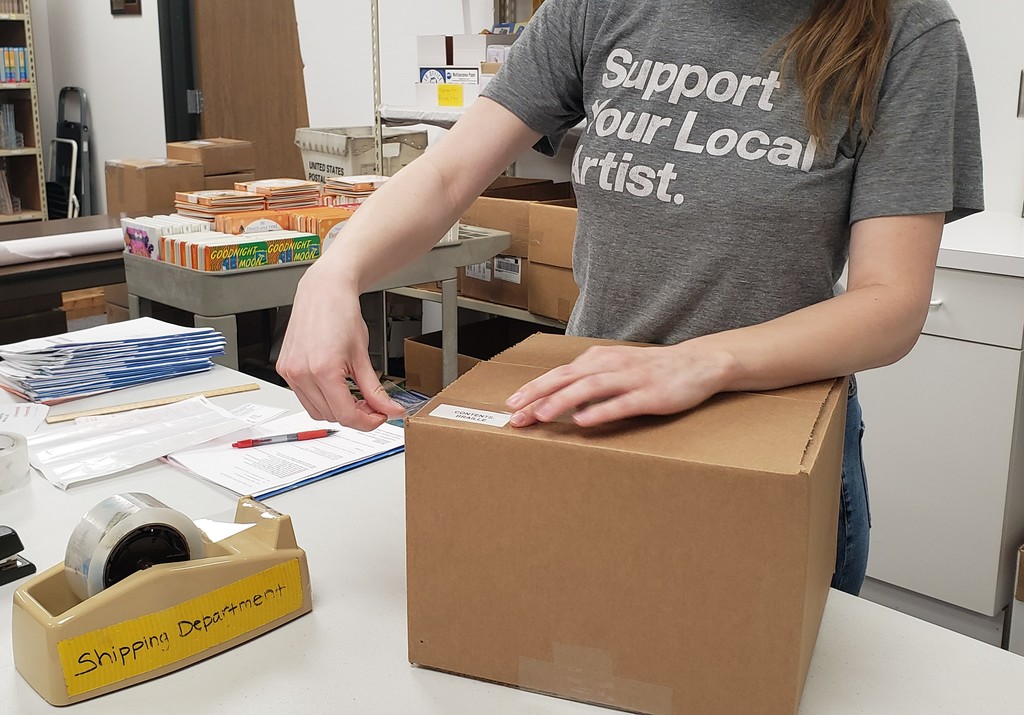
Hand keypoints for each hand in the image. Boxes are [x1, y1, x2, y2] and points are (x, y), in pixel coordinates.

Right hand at [276, 262, 404, 429]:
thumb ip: (376, 390)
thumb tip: (391, 410)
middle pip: (332, 416)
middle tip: (372, 404)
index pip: (345, 415)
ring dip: (337, 410)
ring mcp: (290, 372)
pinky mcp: (285, 369)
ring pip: (317, 411)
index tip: (380, 416)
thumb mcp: (363, 356)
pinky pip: (304, 398)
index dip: (367, 422)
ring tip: (354, 395)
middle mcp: (301, 373)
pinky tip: (336, 387)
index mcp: (322, 370)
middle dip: (355, 415)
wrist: (323, 292)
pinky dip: (322, 399)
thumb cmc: (341, 314)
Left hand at [504, 342, 735, 427]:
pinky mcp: (650, 394)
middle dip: (538, 394)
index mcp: (600, 359)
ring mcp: (631, 378)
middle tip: (515, 413)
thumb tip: (561, 398)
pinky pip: (621, 403)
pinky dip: (600, 411)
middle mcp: (611, 365)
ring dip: (562, 401)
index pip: (559, 373)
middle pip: (567, 377)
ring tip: (541, 416)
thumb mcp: (617, 367)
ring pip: (590, 387)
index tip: (512, 405)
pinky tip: (583, 421)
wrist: (699, 363)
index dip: (534, 388)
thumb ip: (590, 378)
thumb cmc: (653, 369)